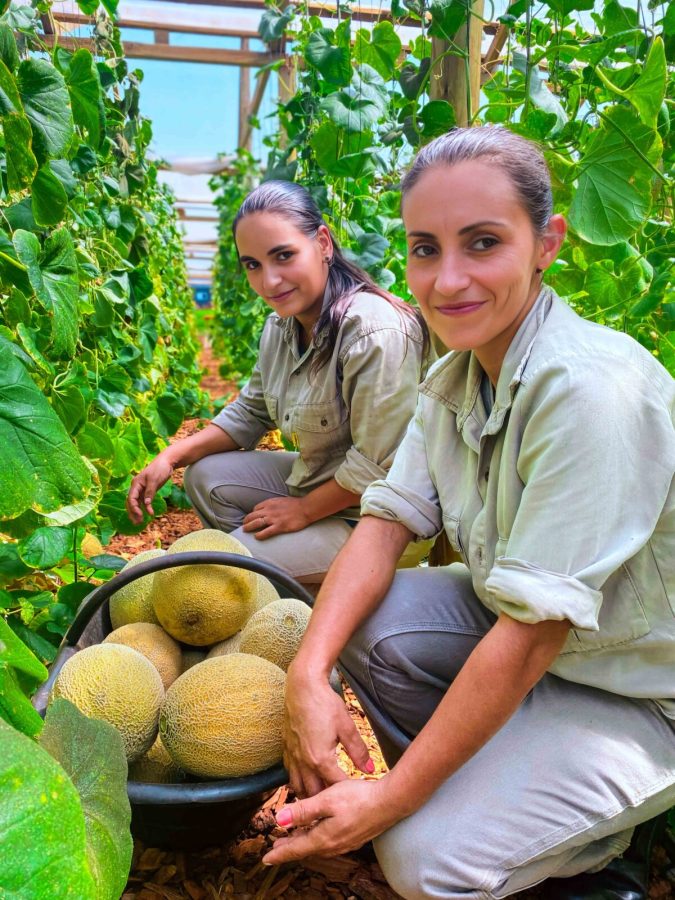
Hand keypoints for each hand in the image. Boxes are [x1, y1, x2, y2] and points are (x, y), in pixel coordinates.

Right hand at [126, 454, 174, 523]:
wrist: (166, 462)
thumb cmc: (159, 469)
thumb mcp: (155, 480)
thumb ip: (150, 492)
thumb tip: (146, 504)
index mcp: (136, 484)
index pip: (131, 498)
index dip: (134, 507)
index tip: (140, 515)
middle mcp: (137, 487)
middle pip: (131, 502)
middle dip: (133, 512)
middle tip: (138, 522)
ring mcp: (142, 489)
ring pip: (136, 503)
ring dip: (137, 512)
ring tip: (140, 522)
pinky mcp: (148, 491)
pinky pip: (143, 501)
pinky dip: (145, 508)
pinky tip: (149, 513)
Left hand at [242, 497, 310, 539]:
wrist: (306, 508)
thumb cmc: (296, 504)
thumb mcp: (282, 500)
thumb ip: (274, 504)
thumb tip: (269, 508)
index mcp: (270, 502)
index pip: (256, 508)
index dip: (252, 514)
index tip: (252, 518)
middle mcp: (269, 510)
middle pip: (253, 516)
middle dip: (246, 521)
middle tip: (244, 526)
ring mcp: (274, 519)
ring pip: (256, 523)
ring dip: (249, 527)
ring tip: (245, 530)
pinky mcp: (279, 527)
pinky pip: (265, 532)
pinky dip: (259, 535)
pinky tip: (256, 537)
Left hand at [262, 779, 396, 863]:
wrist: (390, 803)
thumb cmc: (358, 798)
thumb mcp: (327, 799)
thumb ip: (303, 810)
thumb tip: (279, 820)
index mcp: (324, 838)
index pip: (296, 849)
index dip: (280, 853)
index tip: (266, 859)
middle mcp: (334, 845)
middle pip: (306, 849)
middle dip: (290, 848)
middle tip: (275, 849)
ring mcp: (345, 843)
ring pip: (318, 846)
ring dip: (304, 843)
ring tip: (294, 839)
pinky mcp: (354, 837)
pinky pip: (329, 843)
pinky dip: (317, 839)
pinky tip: (319, 831)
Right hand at [283, 664, 373, 797]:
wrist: (302, 686)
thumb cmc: (326, 704)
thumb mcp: (347, 727)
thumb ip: (358, 751)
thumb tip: (371, 769)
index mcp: (320, 759)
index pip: (335, 786)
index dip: (347, 793)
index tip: (356, 797)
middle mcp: (303, 761)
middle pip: (313, 793)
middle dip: (325, 800)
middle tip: (339, 803)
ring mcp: (292, 755)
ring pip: (297, 786)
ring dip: (308, 794)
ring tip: (320, 799)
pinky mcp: (286, 747)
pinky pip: (289, 773)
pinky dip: (297, 781)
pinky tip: (305, 779)